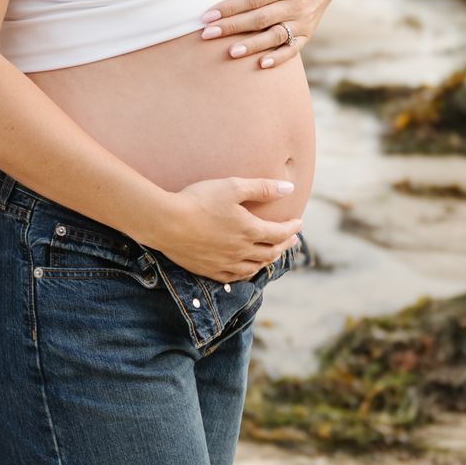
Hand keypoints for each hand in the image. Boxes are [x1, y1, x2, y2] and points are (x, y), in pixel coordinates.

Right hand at [148, 177, 302, 283]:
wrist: (166, 223)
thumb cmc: (199, 200)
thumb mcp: (232, 187)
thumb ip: (262, 188)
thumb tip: (289, 189)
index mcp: (250, 230)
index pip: (279, 233)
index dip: (292, 229)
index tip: (299, 223)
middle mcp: (242, 251)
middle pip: (270, 252)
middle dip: (284, 245)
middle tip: (291, 240)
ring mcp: (225, 263)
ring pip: (255, 267)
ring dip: (268, 260)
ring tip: (272, 254)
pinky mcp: (209, 270)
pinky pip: (235, 277)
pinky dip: (248, 273)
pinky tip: (247, 269)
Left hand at [199, 0, 336, 68]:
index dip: (230, 8)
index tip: (208, 15)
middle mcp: (296, 5)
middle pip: (260, 19)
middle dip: (232, 27)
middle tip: (207, 34)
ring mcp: (303, 21)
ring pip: (275, 36)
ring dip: (252, 46)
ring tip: (230, 52)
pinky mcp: (307, 33)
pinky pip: (293, 49)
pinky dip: (279, 58)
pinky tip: (261, 64)